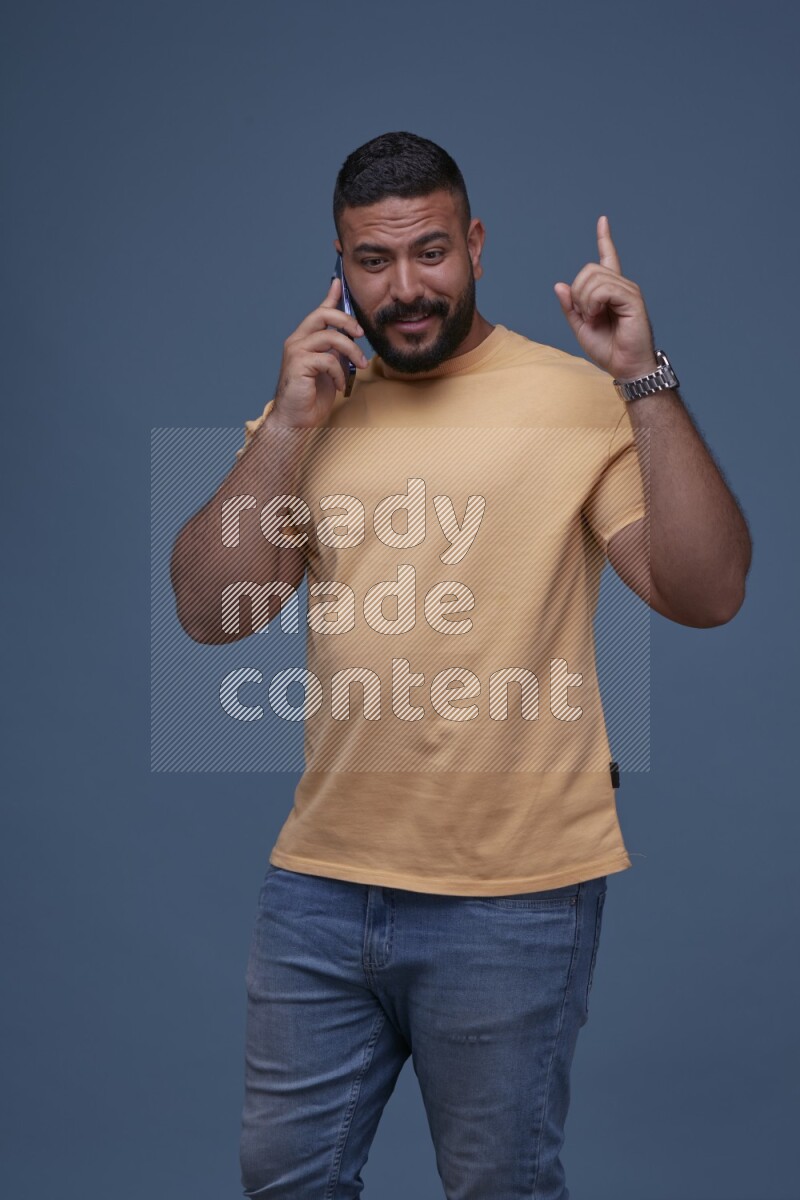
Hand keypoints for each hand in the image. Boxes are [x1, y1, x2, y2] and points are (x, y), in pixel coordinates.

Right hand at [271, 276, 368, 428]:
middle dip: (346, 320)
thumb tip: (351, 338)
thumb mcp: (330, 368)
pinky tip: (340, 384)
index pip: (319, 312)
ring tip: (361, 366)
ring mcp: (296, 352)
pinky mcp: (298, 365)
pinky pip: (328, 359)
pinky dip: (339, 372)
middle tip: (361, 334)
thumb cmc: (312, 396)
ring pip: (330, 337)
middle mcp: (297, 341)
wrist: (296, 420)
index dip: (330, 297)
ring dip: (352, 351)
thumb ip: (336, 351)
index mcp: (304, 339)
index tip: (339, 283)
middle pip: (322, 315)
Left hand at [554, 216, 657, 380]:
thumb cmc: (607, 349)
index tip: (602, 220)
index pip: (608, 258)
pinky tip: (598, 315)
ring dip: (584, 300)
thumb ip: (570, 307)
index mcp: (610, 290)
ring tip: (594, 318)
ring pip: (594, 278)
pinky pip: (604, 289)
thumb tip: (559, 285)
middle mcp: (621, 286)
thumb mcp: (580, 327)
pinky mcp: (632, 298)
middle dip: (578, 292)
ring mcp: (628, 290)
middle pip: (588, 269)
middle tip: (585, 314)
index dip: (605, 239)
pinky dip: (593, 302)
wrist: (625, 366)